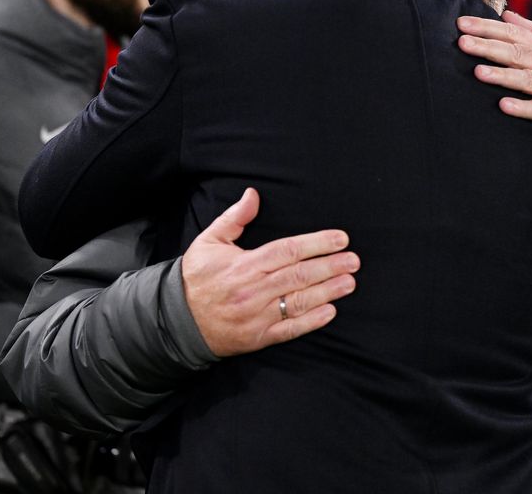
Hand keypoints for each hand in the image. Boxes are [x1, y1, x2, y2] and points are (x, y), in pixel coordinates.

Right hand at [180, 188, 359, 356]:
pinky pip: (289, 329)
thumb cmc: (197, 277)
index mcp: (244, 264)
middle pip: (299, 275)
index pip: (288, 250)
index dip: (317, 244)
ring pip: (299, 302)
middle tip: (354, 261)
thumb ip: (234, 217)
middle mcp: (253, 290)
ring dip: (328, 292)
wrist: (177, 321)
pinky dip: (311, 321)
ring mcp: (257, 316)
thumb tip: (253, 194)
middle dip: (330, 266)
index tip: (341, 239)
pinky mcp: (258, 337)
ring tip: (349, 283)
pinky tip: (331, 312)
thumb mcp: (209, 241)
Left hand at [457, 11, 531, 139]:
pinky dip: (524, 107)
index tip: (462, 23)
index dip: (488, 28)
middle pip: (517, 53)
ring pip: (527, 79)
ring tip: (478, 72)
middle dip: (488, 46)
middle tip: (461, 42)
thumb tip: (506, 14)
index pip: (514, 33)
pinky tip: (504, 106)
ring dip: (502, 75)